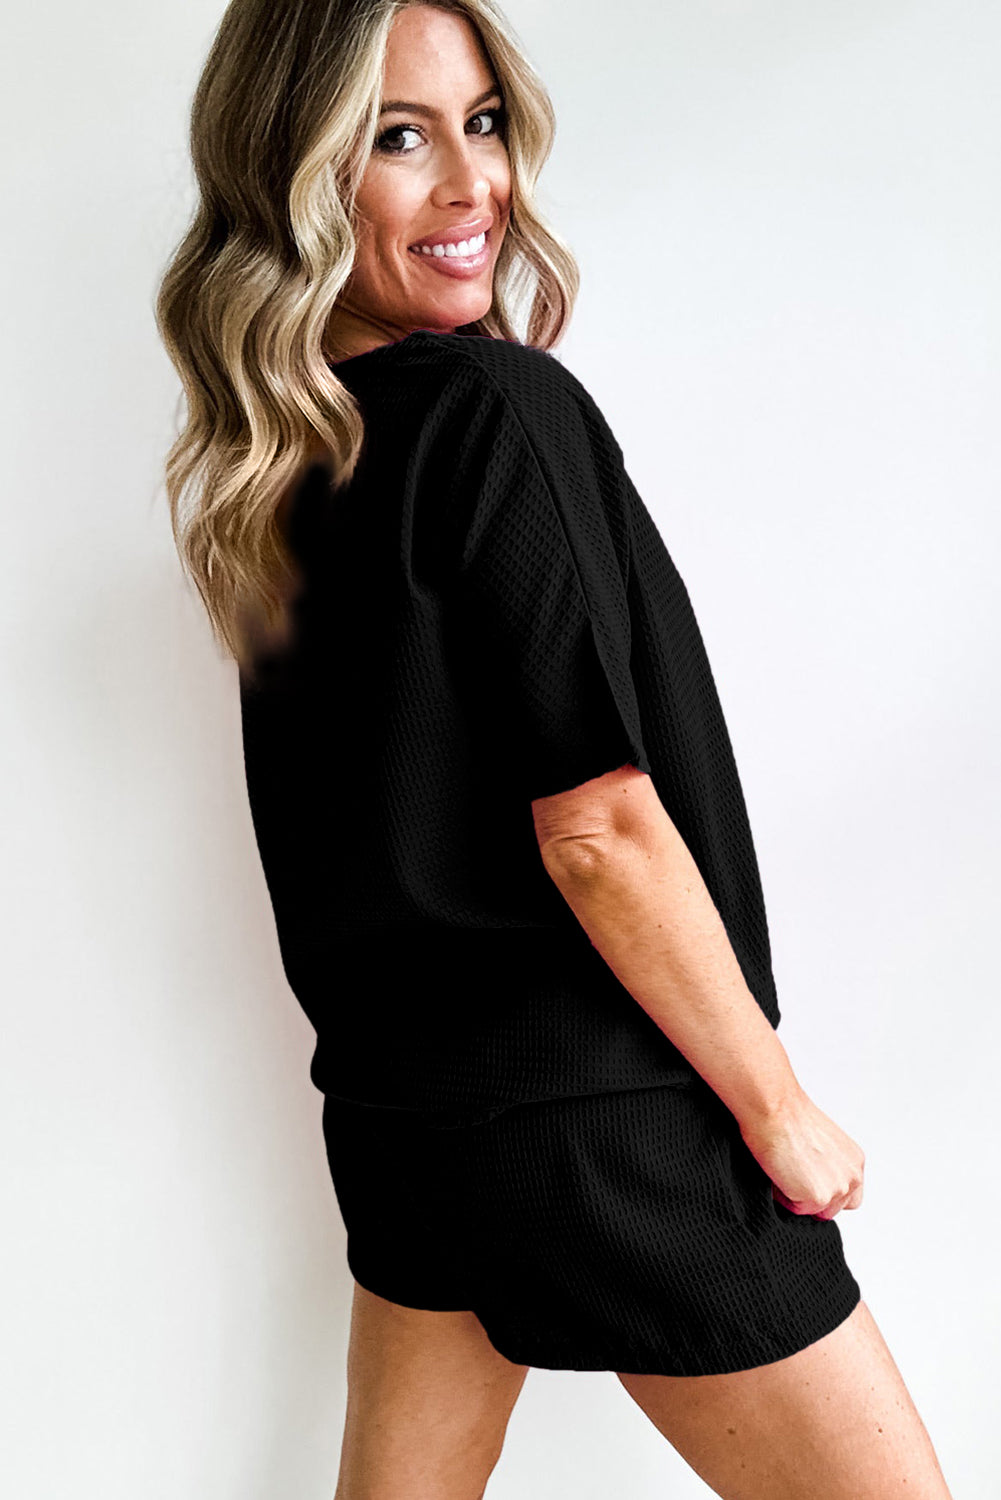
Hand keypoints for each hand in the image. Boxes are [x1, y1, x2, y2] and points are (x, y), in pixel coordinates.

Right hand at [737, 1088, 864, 1220]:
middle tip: (793, 1171)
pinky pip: (794, 1210)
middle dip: (811, 1196)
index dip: (823, 1188)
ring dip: (797, 1197)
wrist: (775, 1108)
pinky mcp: (817, 1198)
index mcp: (855, 1161)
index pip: (848, 1195)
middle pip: (832, 1208)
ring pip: (813, 1211)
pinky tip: (779, 1171)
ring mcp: (837, 1189)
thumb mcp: (821, 1142)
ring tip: (785, 1168)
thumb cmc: (788, 1116)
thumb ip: (828, 1166)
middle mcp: (853, 1177)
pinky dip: (782, 1196)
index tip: (807, 1177)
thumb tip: (812, 1179)